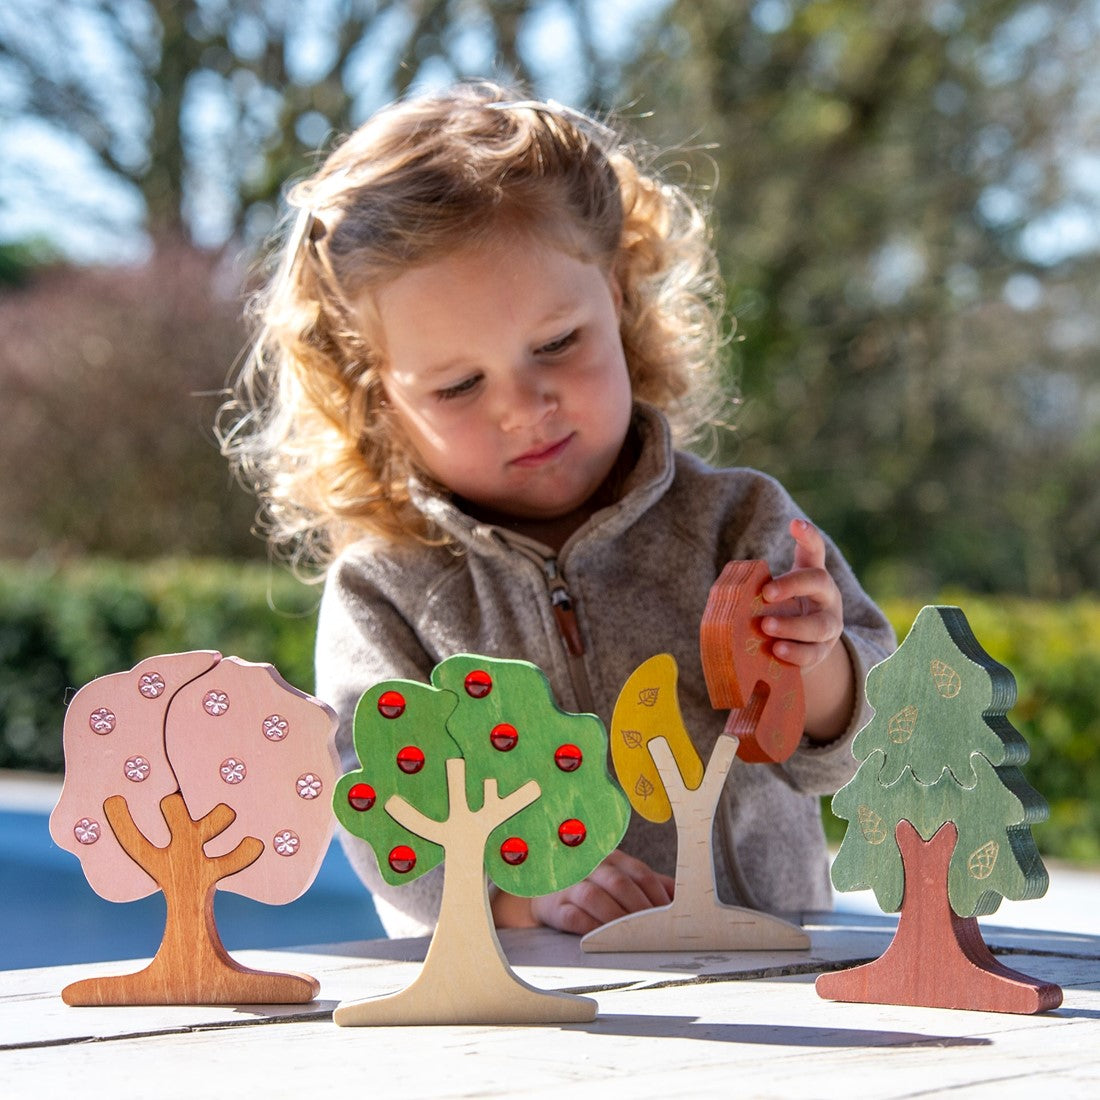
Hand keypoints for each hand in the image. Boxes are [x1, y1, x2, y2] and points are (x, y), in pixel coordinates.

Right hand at [528, 849, 674, 935]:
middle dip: (639, 908)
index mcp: (613, 858)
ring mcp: (571, 885)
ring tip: (633, 937)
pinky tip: (603, 938)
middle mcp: (592, 867)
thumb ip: (650, 886)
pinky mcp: (555, 906)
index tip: (672, 915)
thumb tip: (683, 899)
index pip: (640, 872)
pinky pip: (572, 916)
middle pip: (619, 883)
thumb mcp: (622, 879)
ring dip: (616, 918)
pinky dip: (590, 927)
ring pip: (594, 897)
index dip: (657, 894)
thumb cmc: (595, 887)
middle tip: (655, 930)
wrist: (549, 892)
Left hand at [759, 518, 854, 741]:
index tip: (794, 524)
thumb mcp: (769, 596)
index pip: (814, 551)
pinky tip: (777, 650)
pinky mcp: (823, 652)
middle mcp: (826, 597)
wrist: (798, 648)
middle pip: (819, 581)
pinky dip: (796, 653)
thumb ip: (753, 588)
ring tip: (766, 625)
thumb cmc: (778, 613)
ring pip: (820, 624)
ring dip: (792, 626)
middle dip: (792, 585)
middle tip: (766, 593)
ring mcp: (829, 624)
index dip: (808, 536)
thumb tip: (721, 592)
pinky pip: (814, 653)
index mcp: (811, 576)